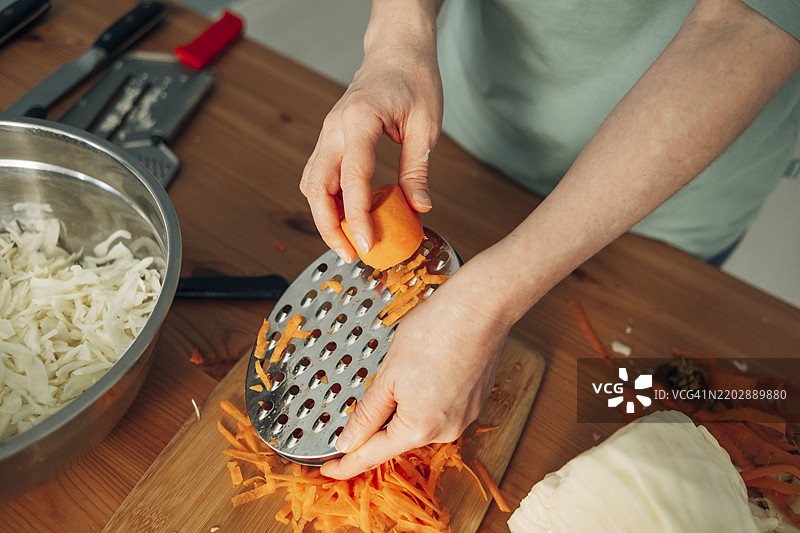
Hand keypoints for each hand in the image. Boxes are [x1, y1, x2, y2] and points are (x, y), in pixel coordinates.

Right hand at [299, 0, 441, 261]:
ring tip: (347, 241)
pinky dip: (327, 200)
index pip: (352, 180)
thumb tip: (420, 208)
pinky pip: (319, 174)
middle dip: (328, 226)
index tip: (367, 244)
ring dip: (324, 215)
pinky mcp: (330, 138)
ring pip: (311, 183)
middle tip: (349, 254)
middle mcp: (335, 128)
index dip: (357, 218)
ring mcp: (328, 132)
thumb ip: (418, 169)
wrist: (398, 50)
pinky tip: (346, 216)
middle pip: (316, 187)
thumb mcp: (426, 125)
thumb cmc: (414, 78)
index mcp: (359, 121)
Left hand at [319, 263, 510, 478]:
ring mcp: (464, 417)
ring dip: (403, 404)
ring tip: (405, 366)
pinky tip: (423, 368)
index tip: (329, 470)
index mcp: (420, 428)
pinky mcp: (474, 402)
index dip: (347, 463)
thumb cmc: (436, 331)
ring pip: (419, 420)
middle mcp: (446, 430)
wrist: (480, 307)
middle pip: (398, 436)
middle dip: (378, 421)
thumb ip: (367, 414)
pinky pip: (439, 408)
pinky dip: (424, 396)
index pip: (373, 455)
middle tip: (366, 393)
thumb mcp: (388, 374)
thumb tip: (349, 441)